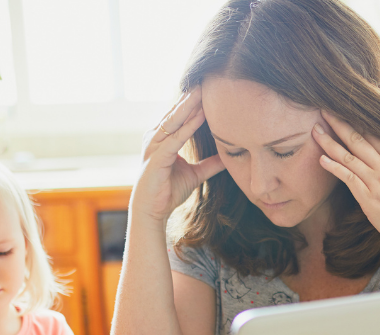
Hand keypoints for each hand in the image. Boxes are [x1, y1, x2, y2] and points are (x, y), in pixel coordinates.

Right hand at [131, 86, 224, 224]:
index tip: (210, 88)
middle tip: (207, 78)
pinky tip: (200, 115)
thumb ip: (210, 165)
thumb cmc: (168, 192)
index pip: (180, 115)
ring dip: (190, 105)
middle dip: (192, 96)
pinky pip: (175, 138)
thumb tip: (228, 158)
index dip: (194, 102)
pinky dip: (188, 126)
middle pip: (176, 112)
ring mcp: (154, 146)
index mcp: (163, 139)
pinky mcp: (156, 158)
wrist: (152, 211)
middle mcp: (156, 138)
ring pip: (175, 121)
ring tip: (204, 90)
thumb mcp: (195, 174)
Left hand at [312, 111, 379, 253]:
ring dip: (330, 143)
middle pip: (358, 139)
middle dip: (339, 123)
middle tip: (323, 110)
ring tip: (315, 131)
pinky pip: (349, 178)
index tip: (342, 110)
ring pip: (349, 156)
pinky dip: (334, 167)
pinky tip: (321, 159)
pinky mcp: (369, 199)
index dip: (356, 121)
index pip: (373, 134)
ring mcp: (376, 182)